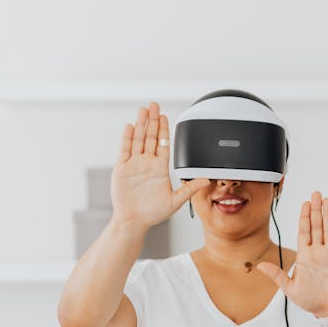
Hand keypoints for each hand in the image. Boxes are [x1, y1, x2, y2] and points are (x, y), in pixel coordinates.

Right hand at [111, 101, 209, 228]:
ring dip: (140, 124)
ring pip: (137, 139)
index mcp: (160, 168)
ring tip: (143, 110)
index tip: (166, 117)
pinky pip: (125, 150)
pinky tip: (130, 126)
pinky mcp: (122, 168)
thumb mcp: (176, 201)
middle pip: (150, 137)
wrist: (134, 221)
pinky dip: (127, 138)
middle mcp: (147, 163)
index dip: (164, 130)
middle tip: (154, 105)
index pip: (163, 144)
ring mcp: (134, 164)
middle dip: (153, 121)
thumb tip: (206, 180)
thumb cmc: (153, 213)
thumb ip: (190, 188)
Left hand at [256, 191, 327, 316]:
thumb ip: (277, 275)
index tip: (304, 203)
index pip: (304, 232)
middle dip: (316, 210)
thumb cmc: (308, 300)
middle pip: (317, 226)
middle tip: (316, 194)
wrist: (327, 310)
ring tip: (327, 200)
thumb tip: (260, 266)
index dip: (304, 217)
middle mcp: (317, 252)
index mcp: (304, 256)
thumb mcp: (289, 288)